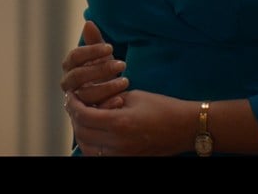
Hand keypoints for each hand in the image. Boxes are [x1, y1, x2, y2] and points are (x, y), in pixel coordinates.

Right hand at [60, 20, 126, 109]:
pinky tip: (122, 100)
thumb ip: (95, 42)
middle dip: (100, 69)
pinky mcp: (84, 116)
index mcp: (69, 67)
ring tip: (126, 81)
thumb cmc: (103, 73)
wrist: (107, 98)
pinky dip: (107, 106)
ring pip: (85, 95)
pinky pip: (93, 112)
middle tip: (122, 64)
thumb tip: (89, 23)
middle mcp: (68, 84)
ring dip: (106, 87)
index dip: (91, 51)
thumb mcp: (102, 57)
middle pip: (78, 76)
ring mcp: (74, 101)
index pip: (74, 57)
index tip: (111, 47)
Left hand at [66, 90, 191, 156]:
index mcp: (120, 124)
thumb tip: (86, 100)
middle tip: (74, 105)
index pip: (84, 116)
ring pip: (88, 149)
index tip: (71, 96)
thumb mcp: (133, 96)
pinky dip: (92, 145)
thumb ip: (106, 99)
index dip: (73, 105)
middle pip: (82, 134)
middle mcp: (119, 144)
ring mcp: (123, 156)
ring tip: (83, 118)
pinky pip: (100, 156)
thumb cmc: (162, 108)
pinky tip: (94, 132)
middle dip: (75, 118)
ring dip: (81, 133)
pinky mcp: (127, 161)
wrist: (185, 128)